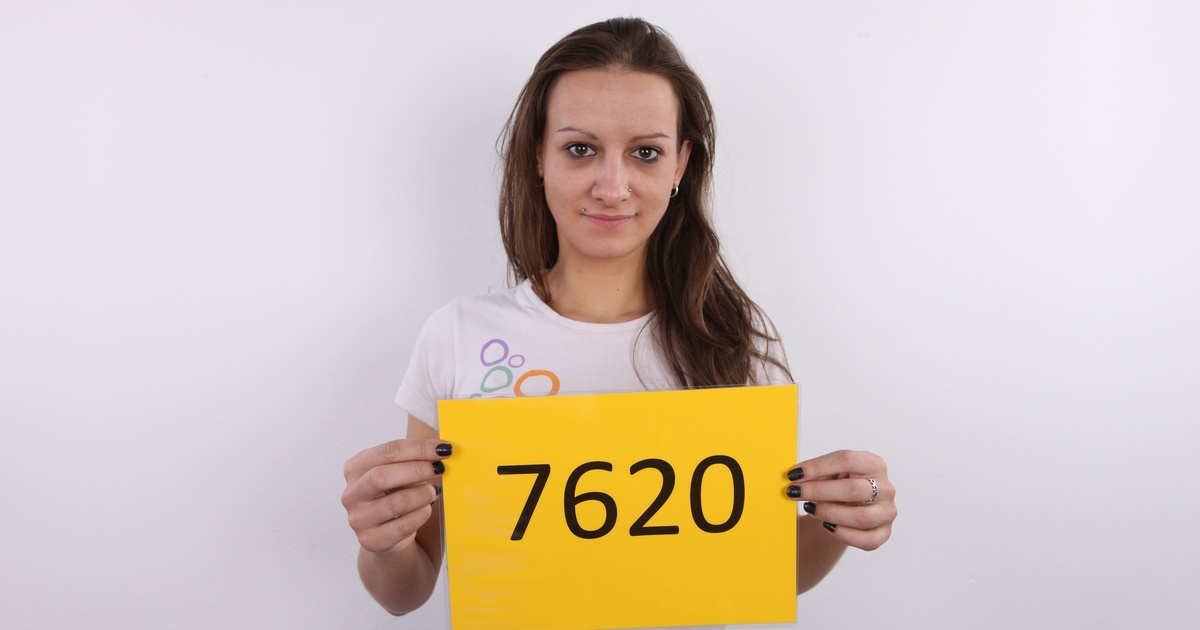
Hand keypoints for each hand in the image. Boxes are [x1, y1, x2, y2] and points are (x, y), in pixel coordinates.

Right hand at [341, 438, 450, 555]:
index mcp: (355, 468)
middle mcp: (351, 493)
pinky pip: (403, 525)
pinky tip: (426, 509)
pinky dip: (422, 514)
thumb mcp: (400, 473)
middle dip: (417, 469)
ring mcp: (358, 518)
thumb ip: (413, 459)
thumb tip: (440, 449)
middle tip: (439, 469)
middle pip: (382, 475)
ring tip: (432, 492)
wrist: (388, 534)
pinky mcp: (370, 540)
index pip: (387, 452)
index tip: (443, 448)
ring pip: (396, 503)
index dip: (418, 448)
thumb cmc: (395, 495)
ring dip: (422, 494)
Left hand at [785, 450, 896, 550]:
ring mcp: (887, 511)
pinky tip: (827, 526)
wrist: (850, 508)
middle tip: (795, 493)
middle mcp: (886, 487)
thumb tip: (795, 477)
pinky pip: (867, 539)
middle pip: (853, 489)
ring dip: (829, 513)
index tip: (794, 474)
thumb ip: (817, 474)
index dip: (818, 466)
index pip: (847, 460)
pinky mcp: (884, 533)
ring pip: (861, 517)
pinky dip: (844, 534)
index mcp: (874, 464)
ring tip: (810, 509)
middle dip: (819, 491)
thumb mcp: (831, 474)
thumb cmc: (840, 486)